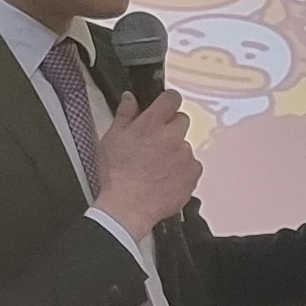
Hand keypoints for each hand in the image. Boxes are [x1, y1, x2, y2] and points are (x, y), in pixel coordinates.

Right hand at [93, 88, 200, 237]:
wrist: (128, 207)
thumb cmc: (116, 175)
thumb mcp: (111, 138)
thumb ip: (125, 114)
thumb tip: (130, 98)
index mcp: (152, 123)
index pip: (171, 98)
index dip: (168, 101)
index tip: (165, 107)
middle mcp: (172, 135)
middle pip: (181, 120)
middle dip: (171, 128)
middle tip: (156, 143)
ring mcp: (185, 155)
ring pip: (185, 145)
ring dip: (175, 151)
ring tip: (157, 167)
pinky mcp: (193, 173)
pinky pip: (192, 165)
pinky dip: (182, 170)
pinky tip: (166, 179)